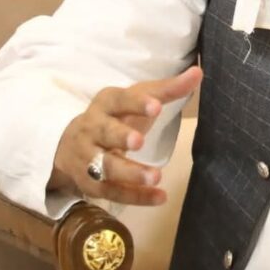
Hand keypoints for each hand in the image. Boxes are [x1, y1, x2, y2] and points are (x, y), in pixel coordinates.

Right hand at [49, 65, 202, 205]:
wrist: (71, 145)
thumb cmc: (116, 116)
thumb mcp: (138, 98)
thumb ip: (168, 89)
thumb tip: (198, 73)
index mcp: (106, 104)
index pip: (120, 100)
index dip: (136, 103)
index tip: (156, 106)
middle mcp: (92, 129)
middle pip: (104, 132)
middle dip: (121, 136)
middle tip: (139, 141)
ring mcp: (88, 158)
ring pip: (104, 166)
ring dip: (129, 173)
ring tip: (155, 176)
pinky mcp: (91, 183)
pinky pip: (112, 191)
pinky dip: (135, 196)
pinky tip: (159, 197)